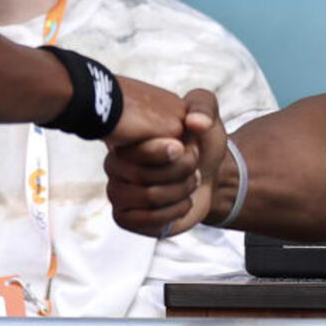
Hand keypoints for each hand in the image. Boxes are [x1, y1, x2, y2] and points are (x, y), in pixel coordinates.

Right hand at [107, 90, 225, 236]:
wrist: (210, 175)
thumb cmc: (201, 142)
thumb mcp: (207, 113)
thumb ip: (203, 106)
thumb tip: (194, 123)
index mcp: (126, 136)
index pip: (141, 149)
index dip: (173, 153)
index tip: (188, 148)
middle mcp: (114, 162)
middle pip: (144, 175)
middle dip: (181, 173)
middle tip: (192, 167)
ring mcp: (116, 190)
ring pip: (149, 197)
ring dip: (180, 192)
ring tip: (188, 184)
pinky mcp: (124, 216)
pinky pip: (146, 220)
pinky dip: (174, 213)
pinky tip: (181, 203)